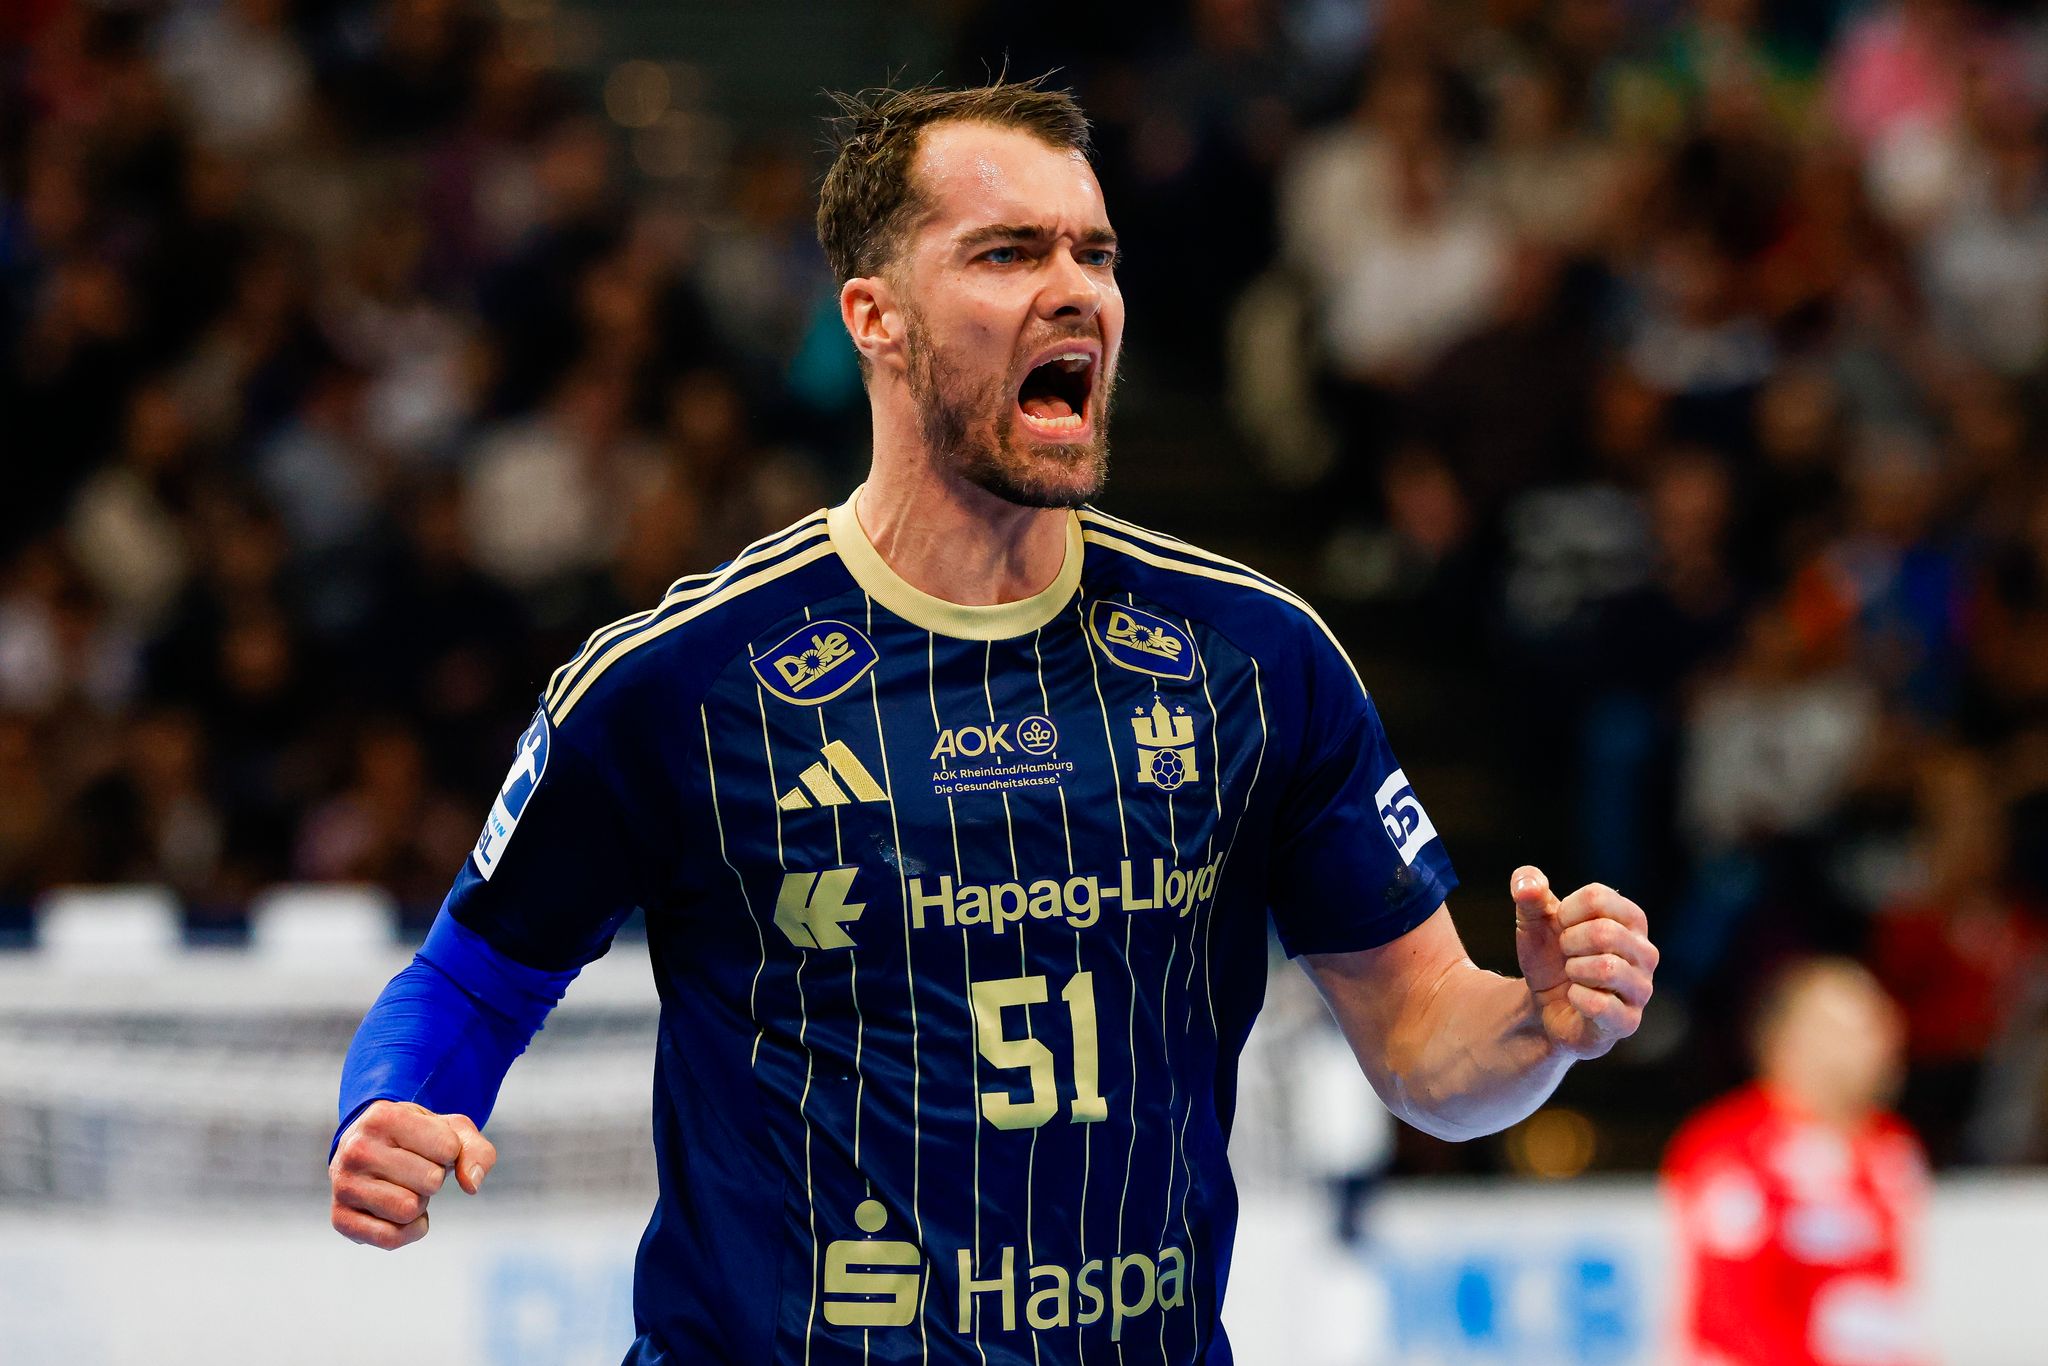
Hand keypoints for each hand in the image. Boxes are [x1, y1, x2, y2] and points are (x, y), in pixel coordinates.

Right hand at [329, 1100, 496, 1248]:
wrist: (369, 1148)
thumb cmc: (418, 1138)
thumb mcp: (452, 1130)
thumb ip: (476, 1150)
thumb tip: (472, 1184)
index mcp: (383, 1117)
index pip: (448, 1149)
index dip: (450, 1152)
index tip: (431, 1145)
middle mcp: (356, 1148)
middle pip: (430, 1182)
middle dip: (434, 1179)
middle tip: (415, 1168)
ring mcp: (343, 1185)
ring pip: (410, 1210)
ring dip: (420, 1204)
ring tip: (403, 1186)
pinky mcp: (340, 1218)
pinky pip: (391, 1238)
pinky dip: (409, 1230)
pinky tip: (398, 1212)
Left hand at [1511, 866, 1656, 1059]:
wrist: (1542, 1005)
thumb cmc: (1549, 956)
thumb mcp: (1533, 920)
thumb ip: (1528, 892)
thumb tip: (1526, 885)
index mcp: (1630, 919)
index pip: (1597, 897)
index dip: (1565, 912)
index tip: (1562, 927)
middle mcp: (1645, 952)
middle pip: (1605, 932)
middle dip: (1569, 942)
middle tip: (1565, 954)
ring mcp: (1641, 988)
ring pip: (1607, 968)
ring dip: (1574, 970)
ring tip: (1573, 975)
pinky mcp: (1628, 1021)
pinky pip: (1601, 1005)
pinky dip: (1576, 998)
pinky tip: (1575, 998)